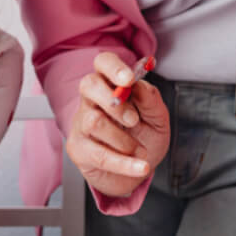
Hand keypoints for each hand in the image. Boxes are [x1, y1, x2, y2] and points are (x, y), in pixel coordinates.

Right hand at [66, 52, 169, 197]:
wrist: (135, 172)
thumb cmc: (144, 139)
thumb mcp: (157, 119)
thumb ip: (151, 100)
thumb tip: (140, 85)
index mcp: (111, 86)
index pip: (103, 63)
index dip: (113, 67)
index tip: (129, 79)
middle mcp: (92, 101)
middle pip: (89, 85)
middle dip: (113, 101)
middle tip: (134, 119)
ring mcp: (81, 124)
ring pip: (94, 121)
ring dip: (123, 139)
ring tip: (139, 150)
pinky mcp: (78, 149)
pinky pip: (98, 154)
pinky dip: (124, 163)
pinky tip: (139, 166)